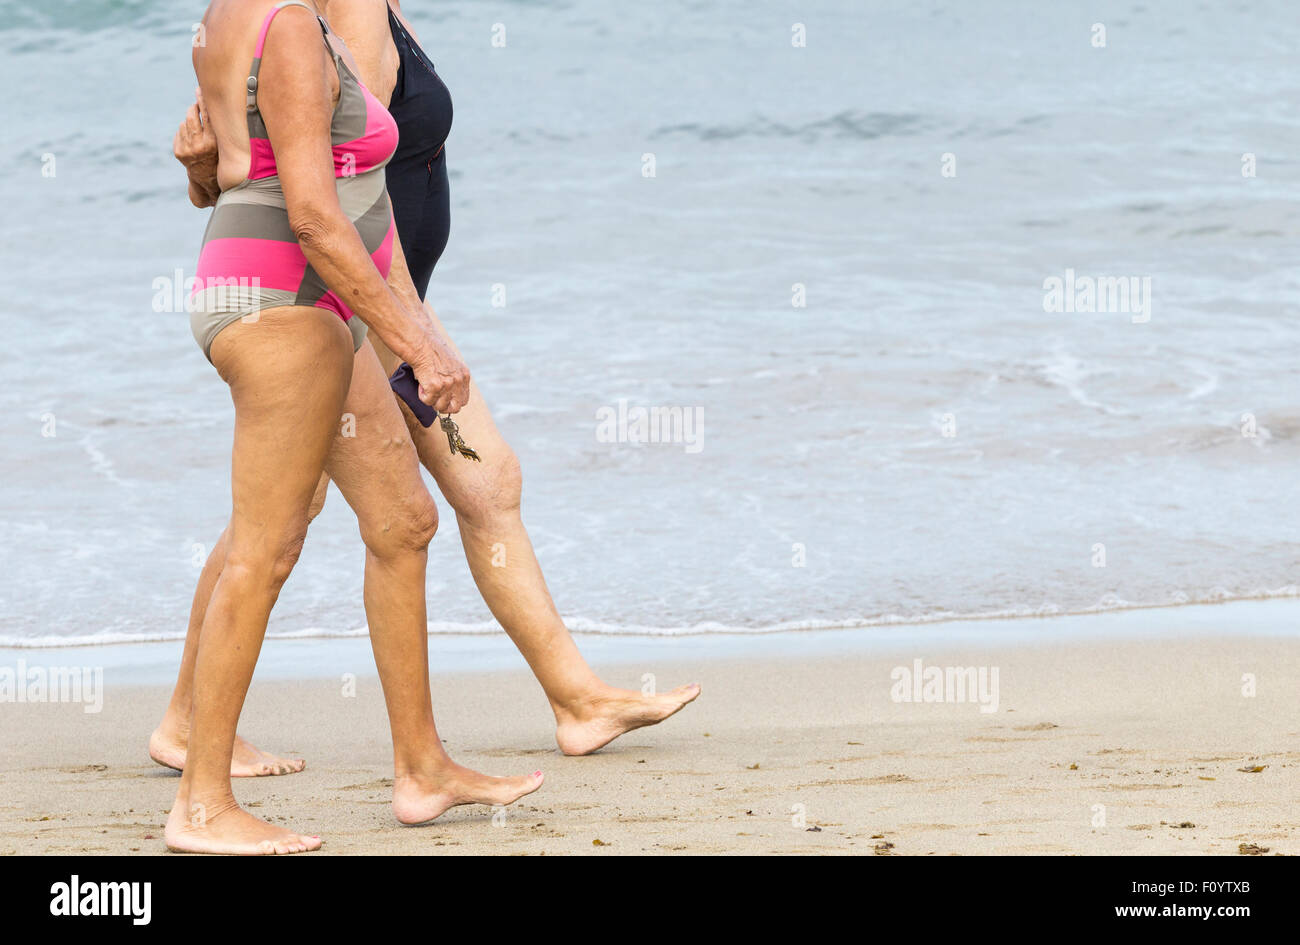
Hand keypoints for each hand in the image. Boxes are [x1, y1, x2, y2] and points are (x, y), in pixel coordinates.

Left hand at [174, 88, 218, 202]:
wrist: (208, 178)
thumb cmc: (219, 155)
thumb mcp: (223, 143)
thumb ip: (218, 126)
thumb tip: (212, 101)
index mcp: (213, 143)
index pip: (207, 116)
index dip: (203, 101)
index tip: (200, 90)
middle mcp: (199, 146)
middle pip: (192, 116)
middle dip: (193, 107)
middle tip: (197, 104)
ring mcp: (187, 149)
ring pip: (185, 123)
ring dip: (190, 121)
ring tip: (198, 129)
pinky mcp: (178, 152)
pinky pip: (179, 131)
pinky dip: (185, 131)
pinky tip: (192, 139)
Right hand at [409, 331, 470, 413]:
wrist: (422, 344)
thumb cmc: (432, 351)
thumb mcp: (451, 364)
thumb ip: (452, 378)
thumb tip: (447, 394)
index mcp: (464, 375)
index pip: (463, 400)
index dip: (452, 402)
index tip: (444, 399)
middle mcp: (459, 381)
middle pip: (455, 407)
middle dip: (443, 406)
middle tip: (434, 399)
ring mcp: (448, 385)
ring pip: (440, 406)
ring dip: (431, 400)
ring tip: (425, 386)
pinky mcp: (436, 387)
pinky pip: (428, 401)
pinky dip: (422, 395)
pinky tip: (421, 383)